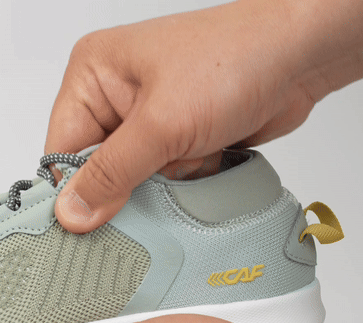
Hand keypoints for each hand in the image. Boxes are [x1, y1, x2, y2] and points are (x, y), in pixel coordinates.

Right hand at [46, 0, 321, 233]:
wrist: (301, 56)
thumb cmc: (234, 60)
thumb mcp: (161, 124)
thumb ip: (112, 174)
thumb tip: (70, 213)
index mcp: (92, 74)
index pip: (62, 148)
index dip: (74, 190)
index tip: (86, 227)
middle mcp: (114, 93)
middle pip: (98, 168)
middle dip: (131, 182)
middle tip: (155, 181)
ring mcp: (148, 115)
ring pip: (134, 178)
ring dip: (164, 181)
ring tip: (192, 156)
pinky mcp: (177, 134)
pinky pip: (164, 177)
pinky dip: (184, 179)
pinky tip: (207, 156)